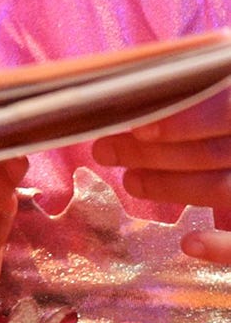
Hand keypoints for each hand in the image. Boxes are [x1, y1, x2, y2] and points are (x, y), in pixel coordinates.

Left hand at [96, 87, 230, 256]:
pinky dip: (225, 247)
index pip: (226, 111)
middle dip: (153, 153)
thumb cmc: (228, 110)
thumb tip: (142, 76)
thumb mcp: (224, 77)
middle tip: (105, 150)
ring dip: (171, 186)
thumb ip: (202, 79)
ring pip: (224, 188)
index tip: (137, 127)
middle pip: (213, 151)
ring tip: (130, 180)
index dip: (183, 120)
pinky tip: (189, 244)